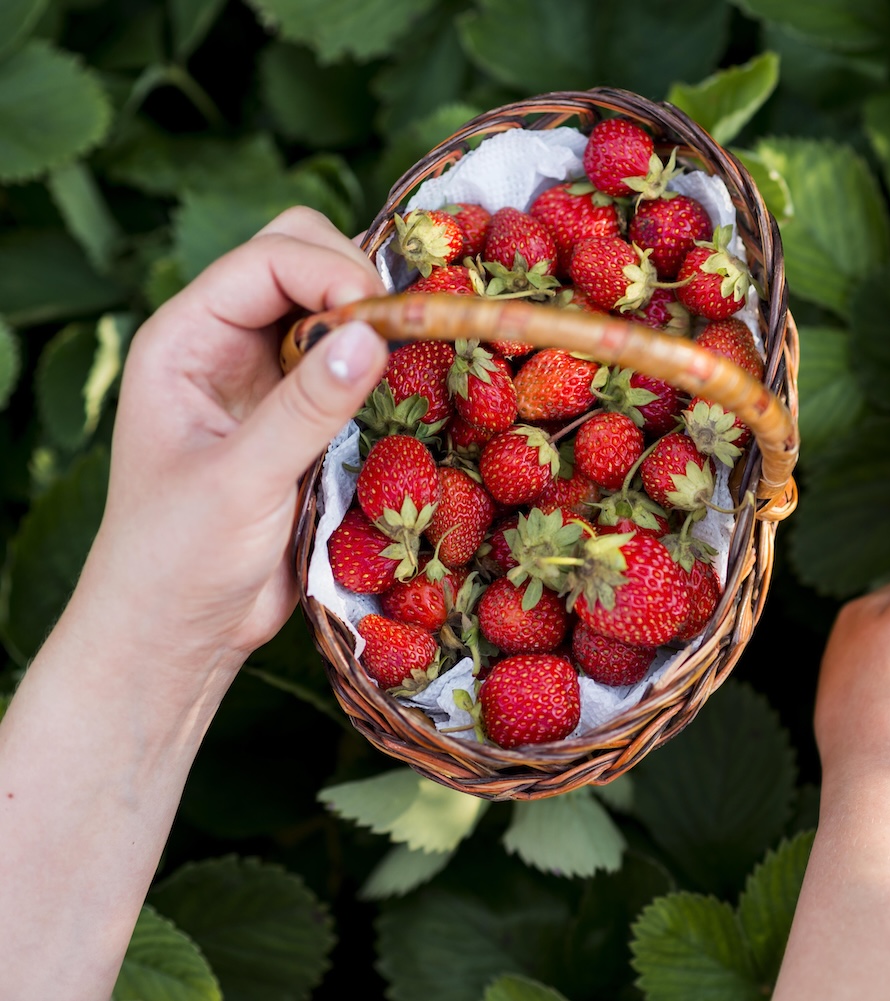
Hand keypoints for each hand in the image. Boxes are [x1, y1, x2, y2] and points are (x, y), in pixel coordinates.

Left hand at [79, 206, 388, 681]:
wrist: (179, 630)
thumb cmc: (180, 558)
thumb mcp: (241, 482)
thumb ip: (306, 408)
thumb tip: (373, 335)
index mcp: (185, 338)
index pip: (268, 259)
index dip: (331, 271)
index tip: (384, 320)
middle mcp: (225, 343)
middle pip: (302, 257)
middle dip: (358, 282)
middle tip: (400, 338)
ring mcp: (266, 377)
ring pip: (334, 306)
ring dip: (376, 323)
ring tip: (412, 363)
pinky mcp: (302, 415)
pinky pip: (352, 362)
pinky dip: (386, 365)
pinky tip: (409, 393)